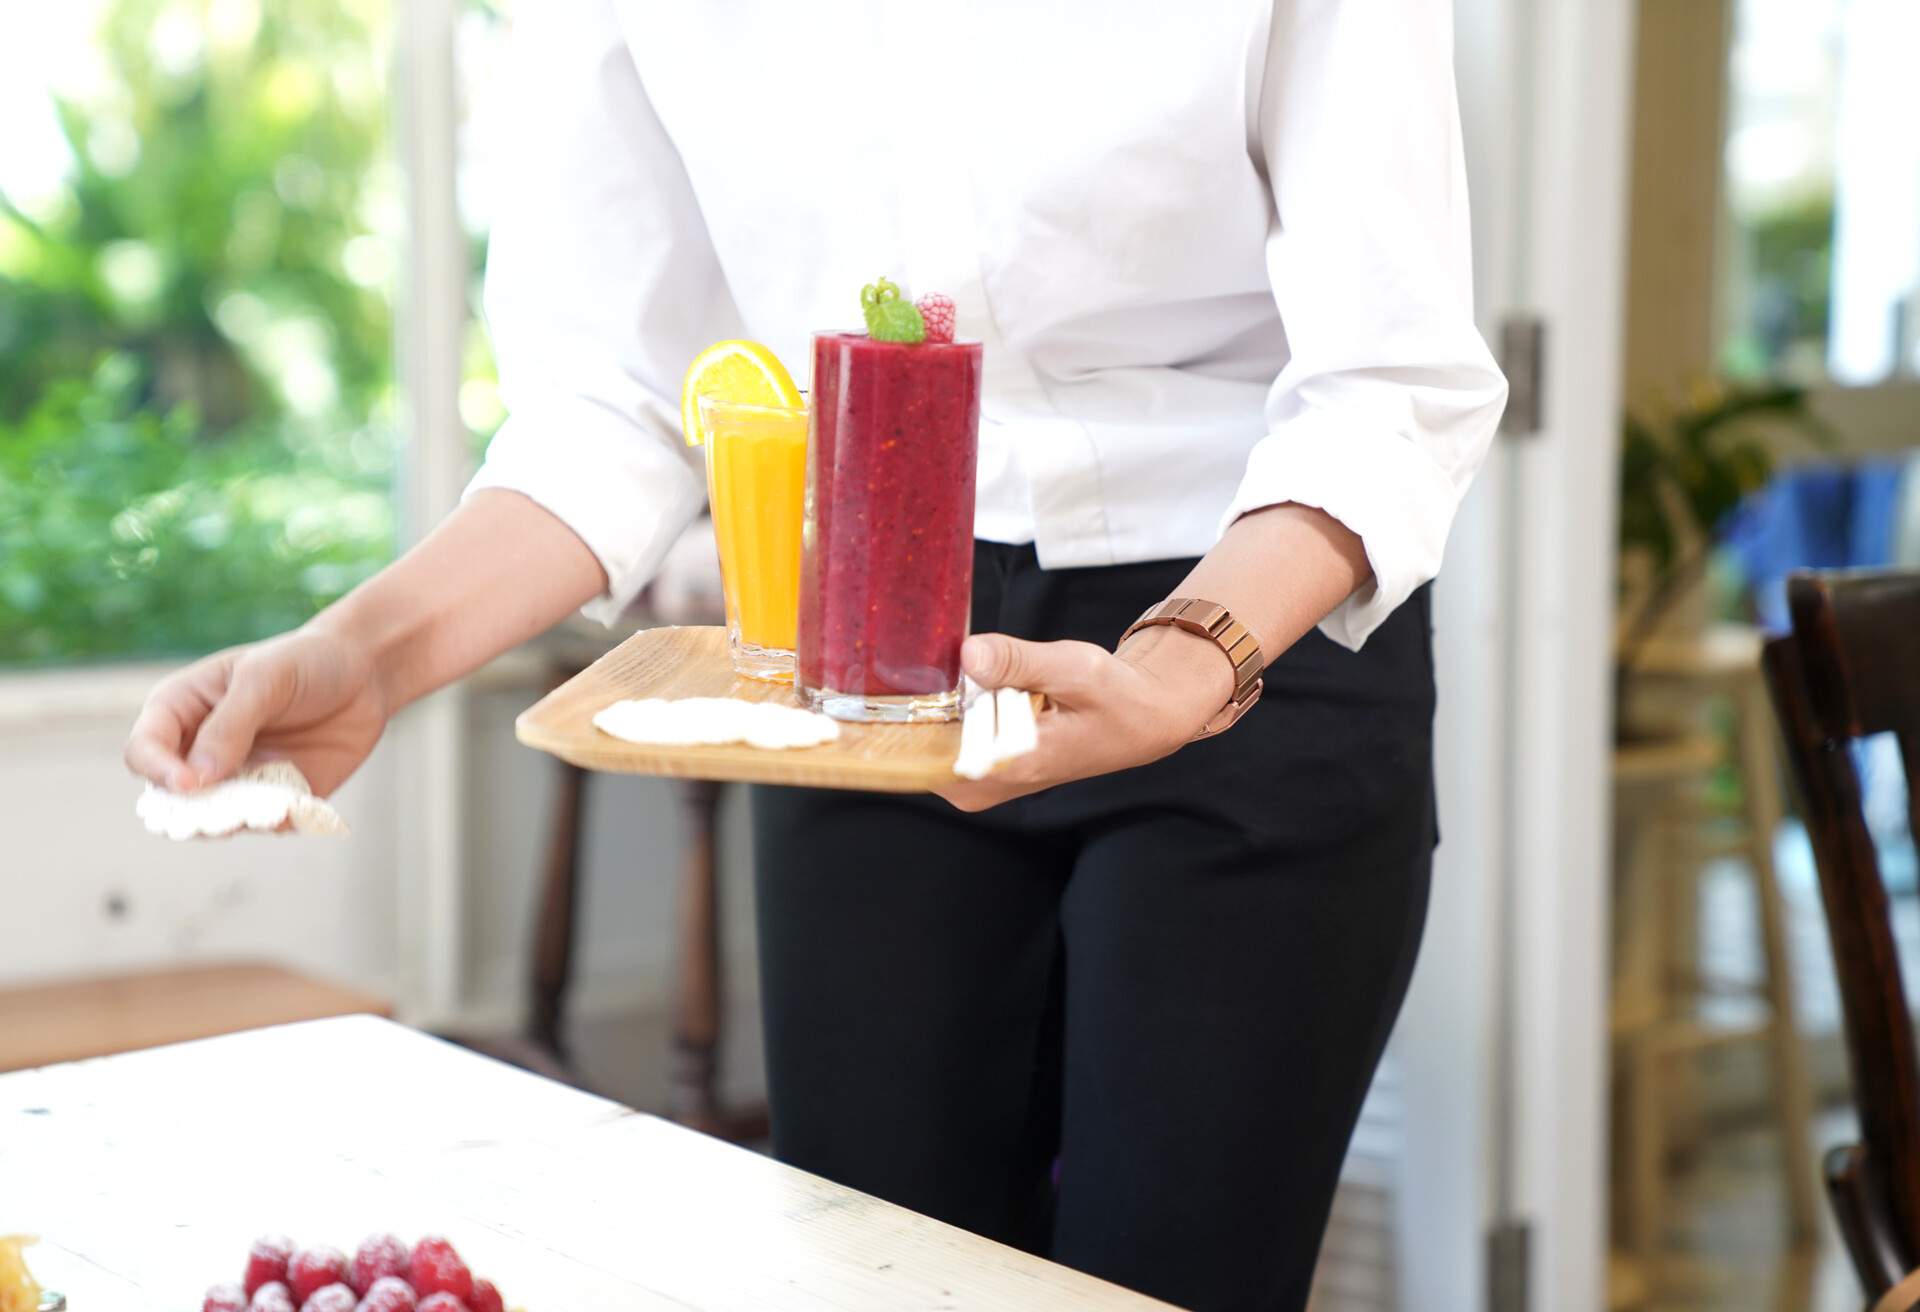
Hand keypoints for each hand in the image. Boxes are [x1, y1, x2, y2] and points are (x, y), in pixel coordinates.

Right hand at [124, 623, 390, 798]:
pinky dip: (277, 822)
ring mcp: (237, 778)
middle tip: (223, 817)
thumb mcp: (265, 678)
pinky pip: (266, 823)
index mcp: (180, 711)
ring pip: (217, 819)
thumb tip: (196, 777)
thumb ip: (230, 724)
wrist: (364, 673)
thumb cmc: (304, 661)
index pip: (143, 751)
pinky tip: (298, 809)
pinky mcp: (276, 797)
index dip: (158, 772)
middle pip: (173, 798)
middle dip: (193, 812)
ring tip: (266, 812)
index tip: (189, 783)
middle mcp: (200, 751)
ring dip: (236, 824)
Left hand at [935, 625, 1236, 811]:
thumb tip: (968, 653)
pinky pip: (947, 736)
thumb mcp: (1074, 668)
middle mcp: (988, 784)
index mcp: (1009, 765)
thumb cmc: (1115, 698)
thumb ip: (1019, 662)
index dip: (913, 706)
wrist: (1140, 721)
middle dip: (932, 695)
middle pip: (920, 737)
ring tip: (996, 678)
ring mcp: (982, 782)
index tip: (920, 674)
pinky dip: (957, 706)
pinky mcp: (983, 771)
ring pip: (932, 734)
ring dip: (947, 699)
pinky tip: (992, 689)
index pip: (924, 749)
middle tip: (976, 668)